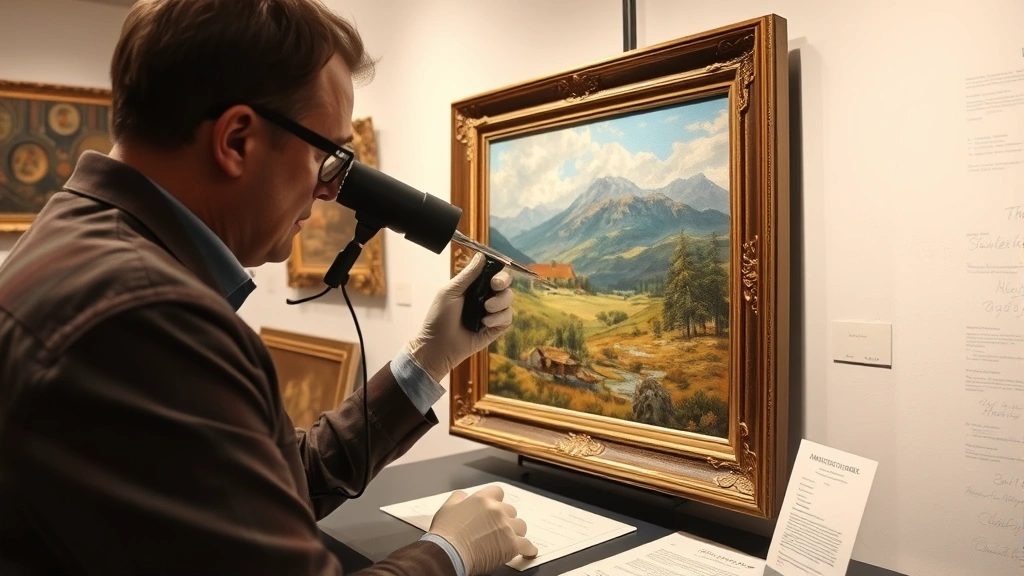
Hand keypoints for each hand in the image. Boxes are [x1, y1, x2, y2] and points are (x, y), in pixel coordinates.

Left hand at [406, 253, 512, 381]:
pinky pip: (508, 318)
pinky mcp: (496, 329)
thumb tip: (482, 255)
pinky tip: (485, 324)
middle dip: (503, 283)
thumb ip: (468, 275)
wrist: (438, 345)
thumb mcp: (451, 291)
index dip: (498, 272)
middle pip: (506, 285)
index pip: (493, 273)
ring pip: (509, 300)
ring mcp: (492, 314)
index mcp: (474, 287)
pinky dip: (498, 319)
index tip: (493, 274)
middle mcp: (485, 298)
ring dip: (499, 303)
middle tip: (494, 287)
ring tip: (484, 311)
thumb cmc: (439, 317)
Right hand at [427, 484, 537, 574]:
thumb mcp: (447, 508)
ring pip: (520, 525)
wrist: (448, 553)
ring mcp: (506, 527)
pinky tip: (528, 552)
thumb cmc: (445, 533)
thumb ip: (457, 498)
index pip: (498, 492)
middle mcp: (497, 510)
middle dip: (505, 518)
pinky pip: (527, 545)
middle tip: (498, 528)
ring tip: (509, 538)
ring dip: (515, 531)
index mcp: (483, 499)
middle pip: (510, 510)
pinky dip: (528, 549)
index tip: (495, 508)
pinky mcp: (511, 545)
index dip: (497, 501)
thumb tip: (462, 495)